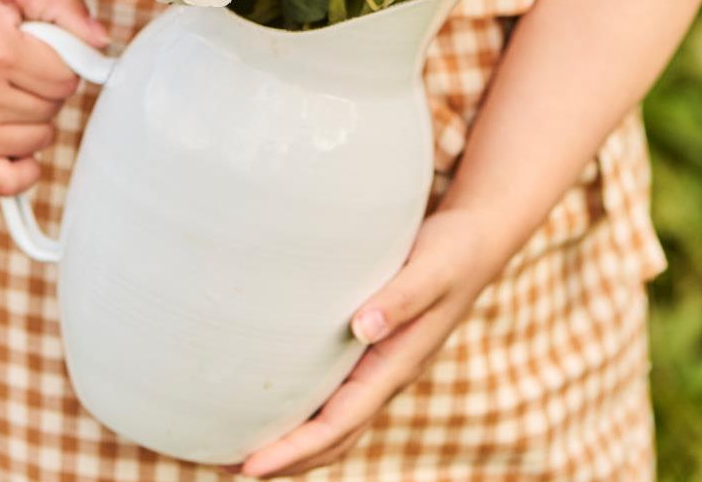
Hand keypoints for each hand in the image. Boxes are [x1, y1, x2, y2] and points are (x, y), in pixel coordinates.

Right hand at [0, 0, 107, 194]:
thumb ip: (62, 3)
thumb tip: (102, 43)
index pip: (68, 75)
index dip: (62, 58)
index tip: (40, 45)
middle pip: (54, 107)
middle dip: (47, 83)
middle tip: (16, 62)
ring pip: (38, 140)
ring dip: (33, 117)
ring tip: (4, 88)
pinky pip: (6, 182)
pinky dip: (22, 166)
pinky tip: (14, 138)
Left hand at [239, 206, 507, 477]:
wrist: (475, 243)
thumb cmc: (451, 253)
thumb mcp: (431, 270)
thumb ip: (401, 298)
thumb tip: (361, 328)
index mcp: (397, 365)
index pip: (339, 423)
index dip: (295, 449)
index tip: (252, 467)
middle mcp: (386, 375)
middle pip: (332, 438)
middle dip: (285, 460)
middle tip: (226, 467)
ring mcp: (380, 366)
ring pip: (333, 422)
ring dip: (292, 442)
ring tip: (240, 448)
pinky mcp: (373, 349)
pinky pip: (335, 394)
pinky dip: (305, 411)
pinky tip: (278, 402)